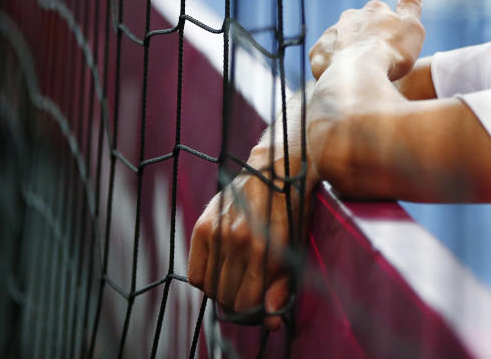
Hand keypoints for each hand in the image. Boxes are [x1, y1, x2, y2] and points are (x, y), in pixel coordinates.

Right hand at [187, 162, 301, 331]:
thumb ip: (282, 286)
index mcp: (268, 248)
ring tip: (237, 278)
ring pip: (212, 289)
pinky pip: (196, 275)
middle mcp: (240, 240)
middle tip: (249, 291)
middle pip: (229, 298)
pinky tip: (221, 268)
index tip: (260, 308)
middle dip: (240, 302)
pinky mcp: (204, 225)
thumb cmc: (292, 211)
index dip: (255, 313)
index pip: (248, 304)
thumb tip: (272, 322)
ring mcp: (220, 232)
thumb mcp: (295, 248)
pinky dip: (206, 279)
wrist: (278, 168)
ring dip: (224, 291)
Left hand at [309, 0, 424, 80]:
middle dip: (365, 39)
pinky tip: (342, 79)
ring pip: (340, 41)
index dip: (388, 31)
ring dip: (348, 52)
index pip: (382, 14)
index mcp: (374, 9)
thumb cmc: (391, 52)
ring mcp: (331, 34)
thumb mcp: (413, 28)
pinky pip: (324, 59)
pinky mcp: (318, 54)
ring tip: (359, 73)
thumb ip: (411, 8)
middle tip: (376, 60)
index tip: (393, 47)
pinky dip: (331, 67)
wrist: (359, 75)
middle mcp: (350, 17)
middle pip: (359, 26)